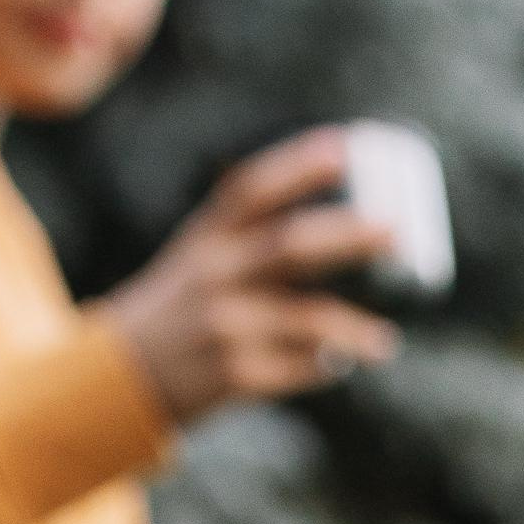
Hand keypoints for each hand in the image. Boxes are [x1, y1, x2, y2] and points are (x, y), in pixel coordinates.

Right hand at [100, 130, 403, 426]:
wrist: (126, 374)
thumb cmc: (181, 307)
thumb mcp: (199, 256)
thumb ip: (249, 235)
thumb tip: (343, 224)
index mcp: (207, 236)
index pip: (252, 190)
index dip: (298, 165)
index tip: (344, 146)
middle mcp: (215, 274)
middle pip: (290, 247)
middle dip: (348, 236)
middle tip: (396, 231)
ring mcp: (225, 326)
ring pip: (306, 320)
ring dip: (352, 329)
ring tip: (385, 340)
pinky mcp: (235, 376)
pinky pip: (299, 370)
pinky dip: (326, 366)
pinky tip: (344, 364)